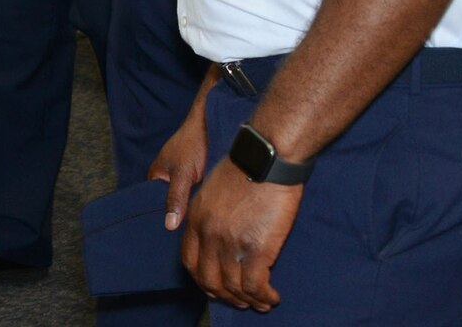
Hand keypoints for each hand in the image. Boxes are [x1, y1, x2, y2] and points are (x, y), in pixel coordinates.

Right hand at [147, 107, 208, 230]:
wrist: (213, 121)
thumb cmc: (192, 143)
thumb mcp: (182, 173)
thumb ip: (175, 198)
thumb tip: (169, 226)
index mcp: (156, 177)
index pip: (154, 205)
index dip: (163, 221)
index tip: (173, 239)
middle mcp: (168, 180)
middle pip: (171, 205)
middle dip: (180, 218)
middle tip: (192, 235)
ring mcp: (185, 180)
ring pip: (187, 202)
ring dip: (193, 210)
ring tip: (203, 229)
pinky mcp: (200, 179)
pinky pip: (198, 197)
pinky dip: (203, 203)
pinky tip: (212, 215)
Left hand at [180, 157, 302, 311]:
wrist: (265, 158)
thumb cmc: (245, 167)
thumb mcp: (212, 189)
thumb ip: (206, 213)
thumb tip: (212, 233)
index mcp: (195, 219)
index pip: (190, 261)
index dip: (202, 278)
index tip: (214, 285)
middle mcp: (208, 235)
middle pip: (209, 279)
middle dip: (223, 295)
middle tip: (238, 301)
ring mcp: (230, 244)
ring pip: (233, 288)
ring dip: (247, 301)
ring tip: (260, 303)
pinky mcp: (256, 250)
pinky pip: (255, 286)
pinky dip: (263, 297)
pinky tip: (272, 297)